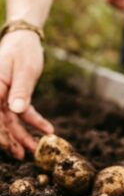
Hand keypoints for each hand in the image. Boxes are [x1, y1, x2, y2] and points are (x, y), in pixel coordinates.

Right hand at [0, 30, 53, 157]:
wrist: (25, 40)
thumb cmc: (23, 51)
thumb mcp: (25, 70)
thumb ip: (21, 90)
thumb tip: (16, 111)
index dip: (0, 134)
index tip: (11, 147)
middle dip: (10, 140)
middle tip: (22, 155)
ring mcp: (2, 96)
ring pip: (10, 120)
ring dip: (22, 135)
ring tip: (34, 149)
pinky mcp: (13, 96)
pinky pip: (21, 113)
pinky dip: (33, 121)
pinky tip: (47, 129)